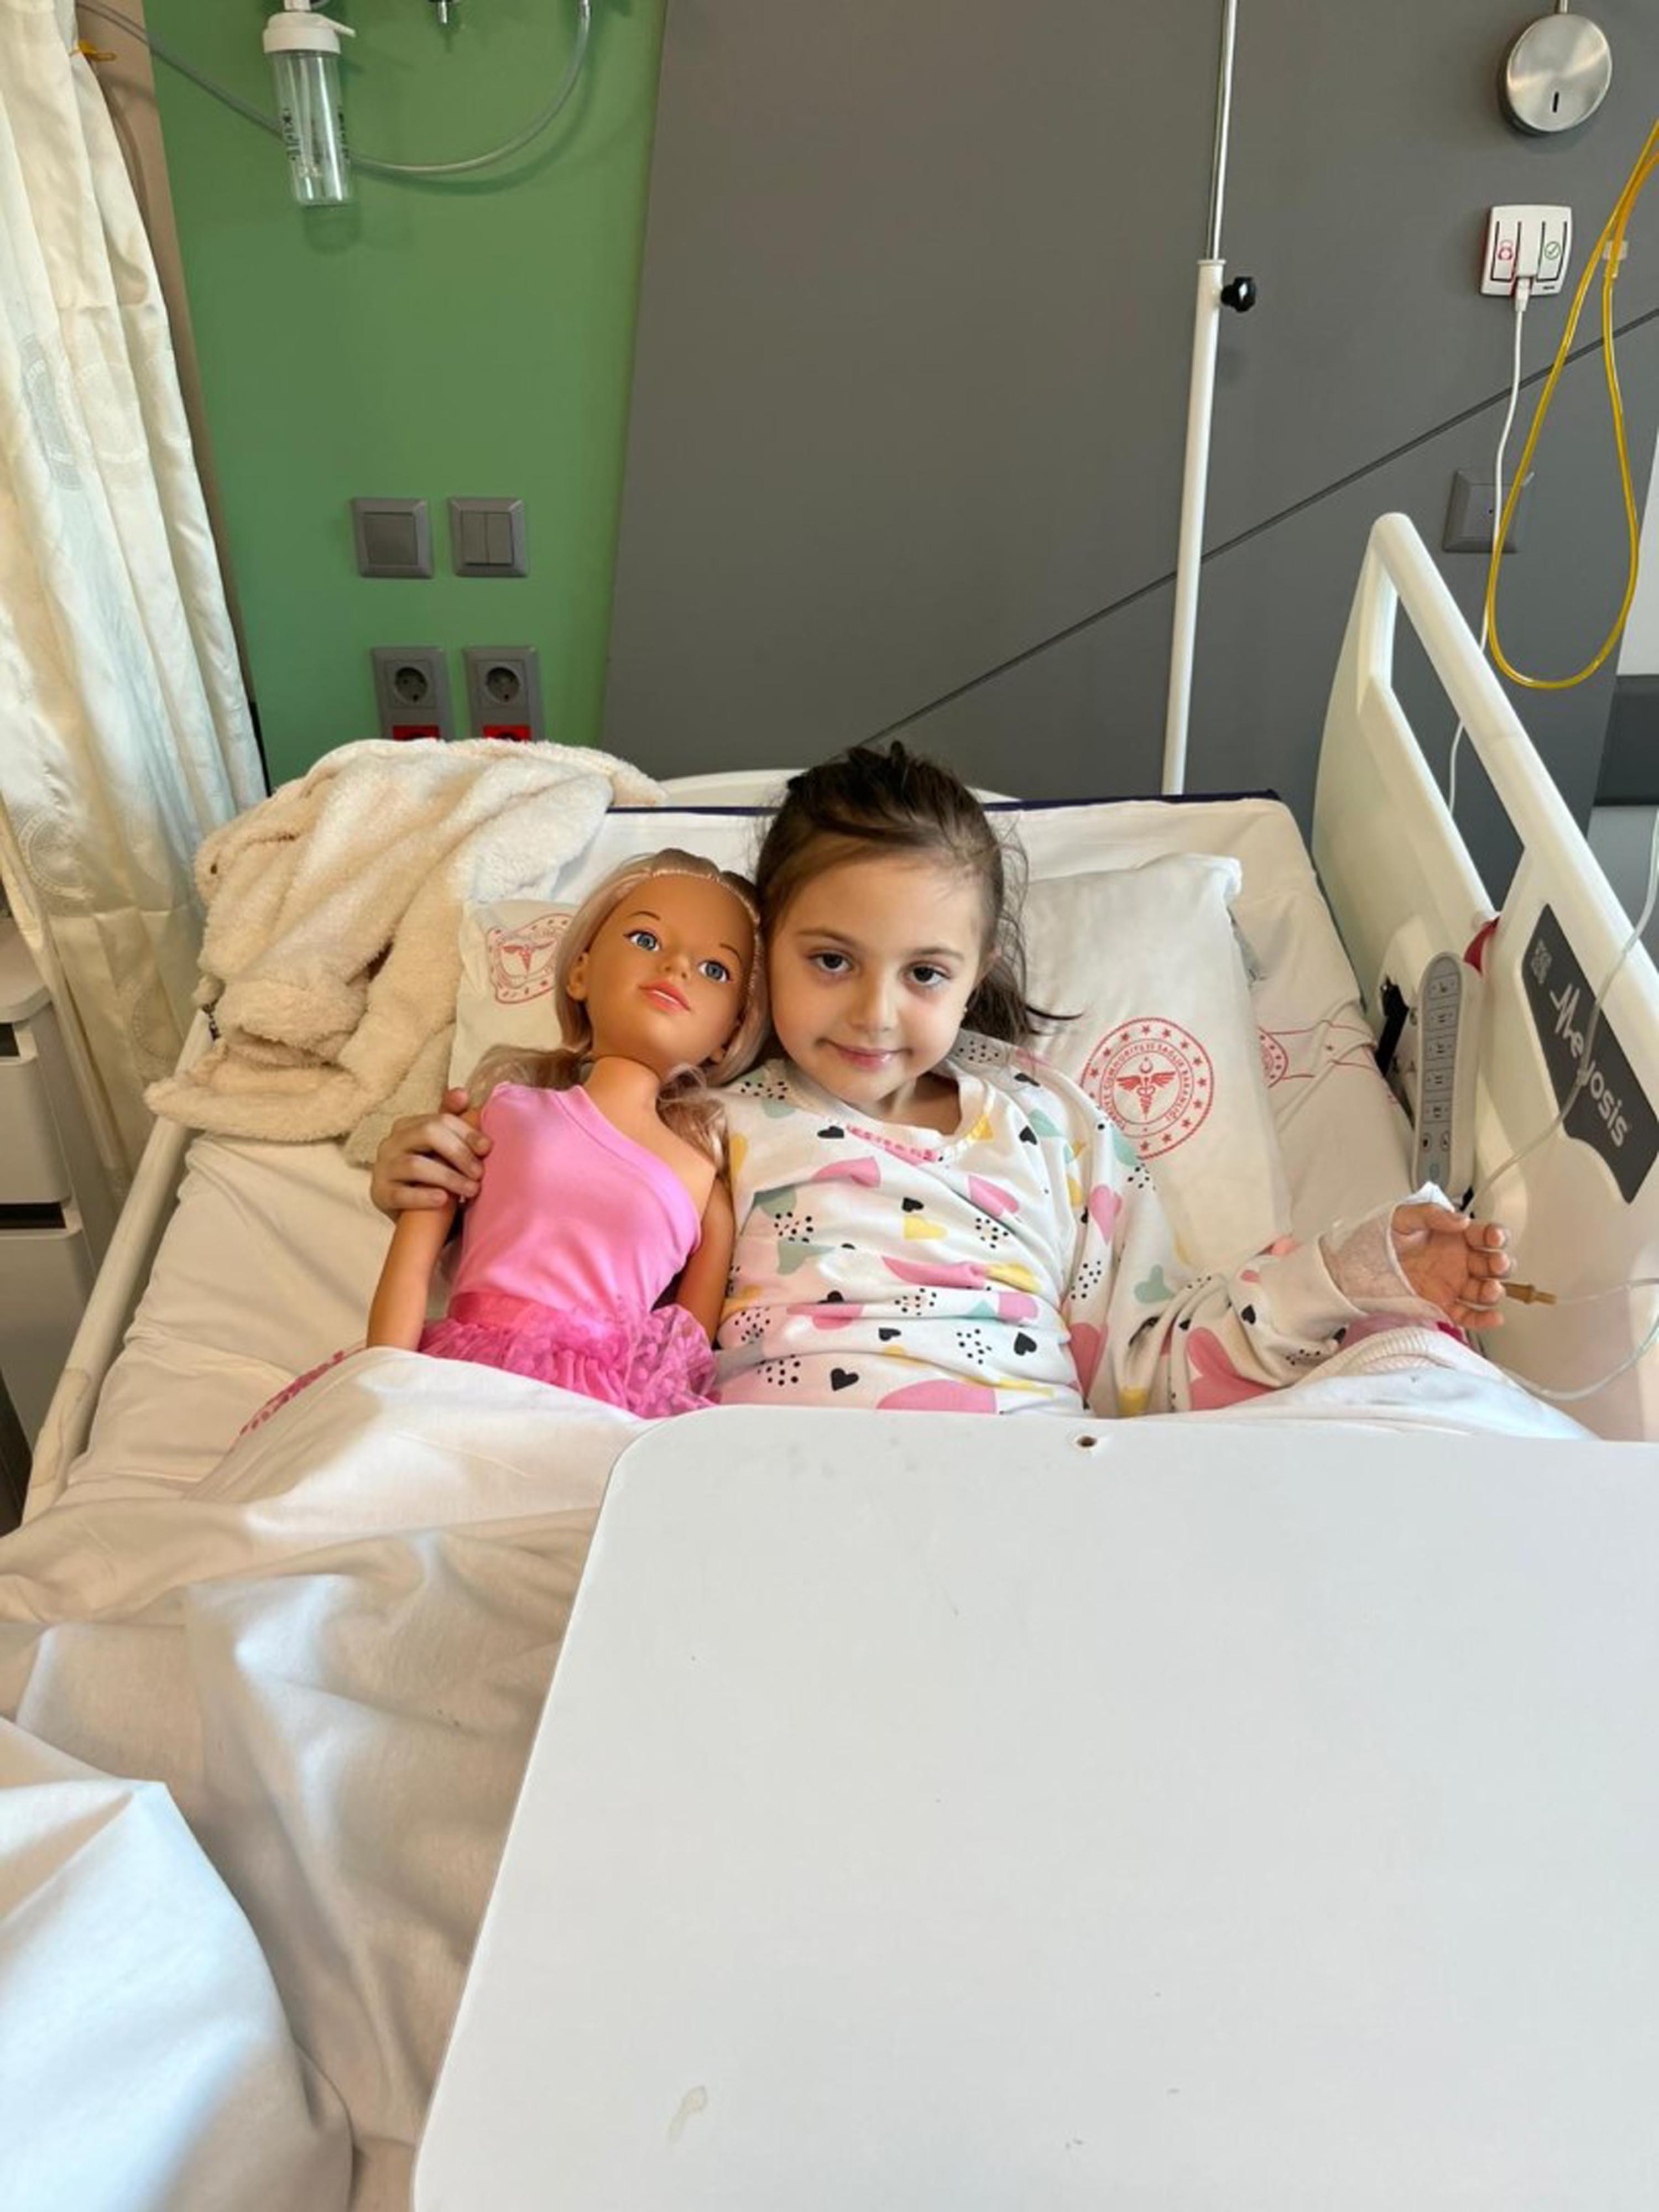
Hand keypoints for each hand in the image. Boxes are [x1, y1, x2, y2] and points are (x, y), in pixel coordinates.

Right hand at [369, 1089, 489, 1215]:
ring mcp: (383, 1168)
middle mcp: (391, 1142)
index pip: (440, 1119)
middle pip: (427, 1134)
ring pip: (415, 1165)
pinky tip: (443, 1200)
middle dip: (459, 1152)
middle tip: (480, 1173)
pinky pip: (401, 1194)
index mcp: (407, 1126)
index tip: (488, 1148)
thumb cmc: (430, 1171)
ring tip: (472, 1190)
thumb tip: (462, 1092)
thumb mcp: (440, 1145)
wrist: (407, 1209)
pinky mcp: (380, 1194)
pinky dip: (424, 1196)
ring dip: (449, 1177)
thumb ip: (451, 1119)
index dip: (467, 1132)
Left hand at [1391, 1204, 1509, 1328]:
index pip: (1486, 1235)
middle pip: (1493, 1264)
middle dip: (1501, 1263)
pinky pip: (1467, 1314)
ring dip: (1494, 1291)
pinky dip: (1482, 1319)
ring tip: (1491, 1289)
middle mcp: (1461, 1261)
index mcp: (1457, 1237)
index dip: (1496, 1235)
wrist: (1365, 1264)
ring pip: (1484, 1290)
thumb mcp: (1405, 1217)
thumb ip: (1432, 1214)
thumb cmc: (1387, 1238)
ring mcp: (1455, 1284)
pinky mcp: (1444, 1304)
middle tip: (1497, 1262)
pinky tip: (1494, 1317)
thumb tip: (1460, 1220)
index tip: (1495, 1237)